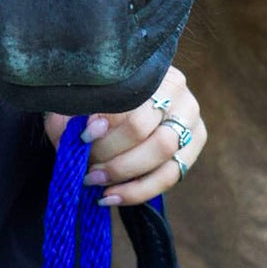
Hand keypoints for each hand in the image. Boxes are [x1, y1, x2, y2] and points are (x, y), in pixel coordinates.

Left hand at [43, 66, 205, 203]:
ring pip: (164, 153)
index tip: (82, 139)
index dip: (105, 125)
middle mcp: (176, 90)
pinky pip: (172, 174)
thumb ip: (70, 116)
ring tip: (96, 181)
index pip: (129, 103)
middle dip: (111, 155)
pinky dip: (139, 191)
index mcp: (147, 71)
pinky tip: (112, 196)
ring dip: (124, 173)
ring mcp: (190, 116)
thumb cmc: (96, 100)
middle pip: (145, 129)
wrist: (122, 101)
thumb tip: (79, 136)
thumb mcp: (77, 101)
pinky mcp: (196, 141)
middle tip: (86, 167)